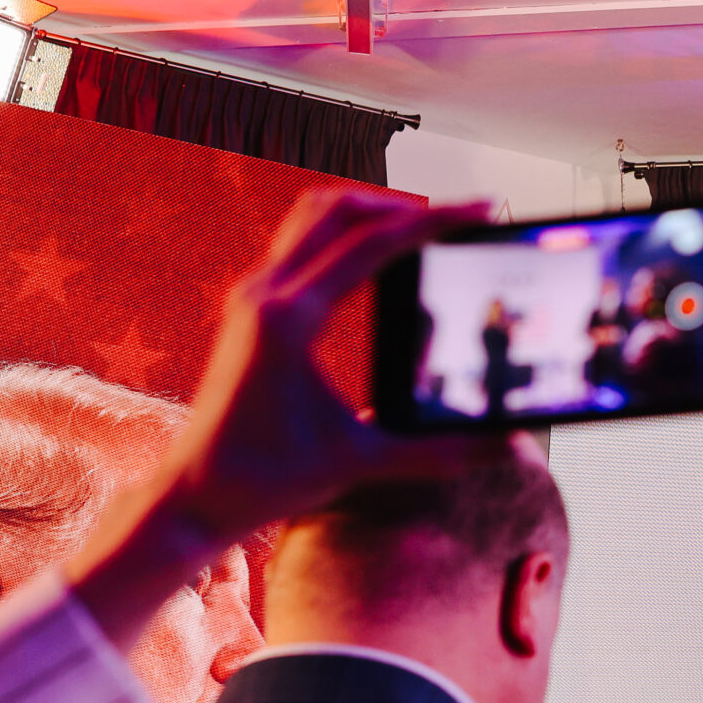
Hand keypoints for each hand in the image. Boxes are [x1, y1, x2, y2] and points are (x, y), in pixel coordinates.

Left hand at [70, 190, 498, 639]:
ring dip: (370, 214)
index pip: (371, 243)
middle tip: (456, 218)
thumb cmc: (265, 480)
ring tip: (422, 232)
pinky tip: (381, 262)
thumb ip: (440, 450)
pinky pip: (301, 247)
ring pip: (314, 219)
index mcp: (289, 320)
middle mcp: (264, 295)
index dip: (434, 221)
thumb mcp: (361, 461)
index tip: (482, 210)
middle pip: (338, 208)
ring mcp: (253, 297)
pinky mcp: (251, 309)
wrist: (195, 497)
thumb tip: (507, 445)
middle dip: (403, 205)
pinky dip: (346, 238)